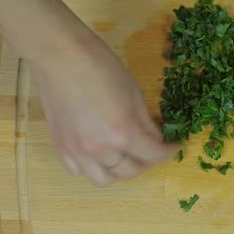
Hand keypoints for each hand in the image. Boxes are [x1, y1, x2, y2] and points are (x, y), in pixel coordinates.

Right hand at [28, 34, 176, 186]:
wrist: (59, 55)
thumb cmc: (100, 65)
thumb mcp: (134, 91)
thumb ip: (146, 122)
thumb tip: (154, 138)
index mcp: (123, 133)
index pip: (153, 155)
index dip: (168, 152)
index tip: (174, 146)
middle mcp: (101, 149)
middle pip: (130, 171)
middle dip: (146, 162)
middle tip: (151, 150)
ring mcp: (78, 151)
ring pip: (104, 179)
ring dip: (119, 171)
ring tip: (124, 156)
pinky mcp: (60, 146)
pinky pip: (79, 171)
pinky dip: (92, 168)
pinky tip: (98, 155)